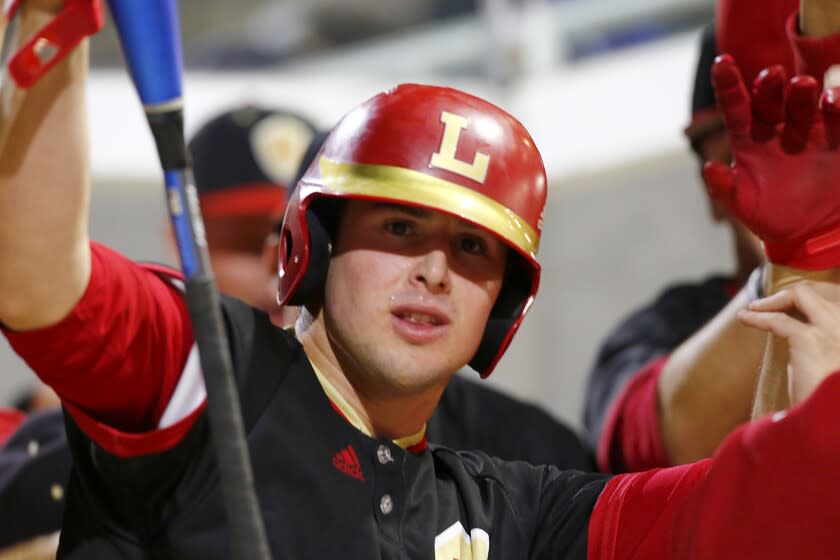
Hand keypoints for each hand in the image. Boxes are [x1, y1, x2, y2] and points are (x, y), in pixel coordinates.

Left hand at [703, 55, 839, 269]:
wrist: (808, 233)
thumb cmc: (768, 214)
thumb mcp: (742, 205)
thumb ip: (724, 188)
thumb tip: (707, 169)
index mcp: (748, 138)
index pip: (736, 106)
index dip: (728, 85)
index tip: (722, 63)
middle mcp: (777, 128)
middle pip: (771, 99)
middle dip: (770, 85)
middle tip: (771, 75)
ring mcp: (808, 131)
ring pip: (804, 103)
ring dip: (802, 93)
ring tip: (802, 86)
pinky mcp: (837, 139)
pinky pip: (838, 118)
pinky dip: (837, 107)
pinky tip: (832, 100)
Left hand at [738, 280, 839, 405]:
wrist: (834, 425)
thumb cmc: (832, 402)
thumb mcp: (834, 368)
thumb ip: (824, 347)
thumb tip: (798, 332)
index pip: (839, 303)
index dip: (818, 301)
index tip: (796, 309)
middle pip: (823, 294)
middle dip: (795, 295)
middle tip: (772, 305)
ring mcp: (835, 330)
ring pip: (802, 295)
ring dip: (775, 299)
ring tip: (754, 308)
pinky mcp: (810, 340)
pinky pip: (778, 320)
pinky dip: (757, 317)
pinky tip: (744, 318)